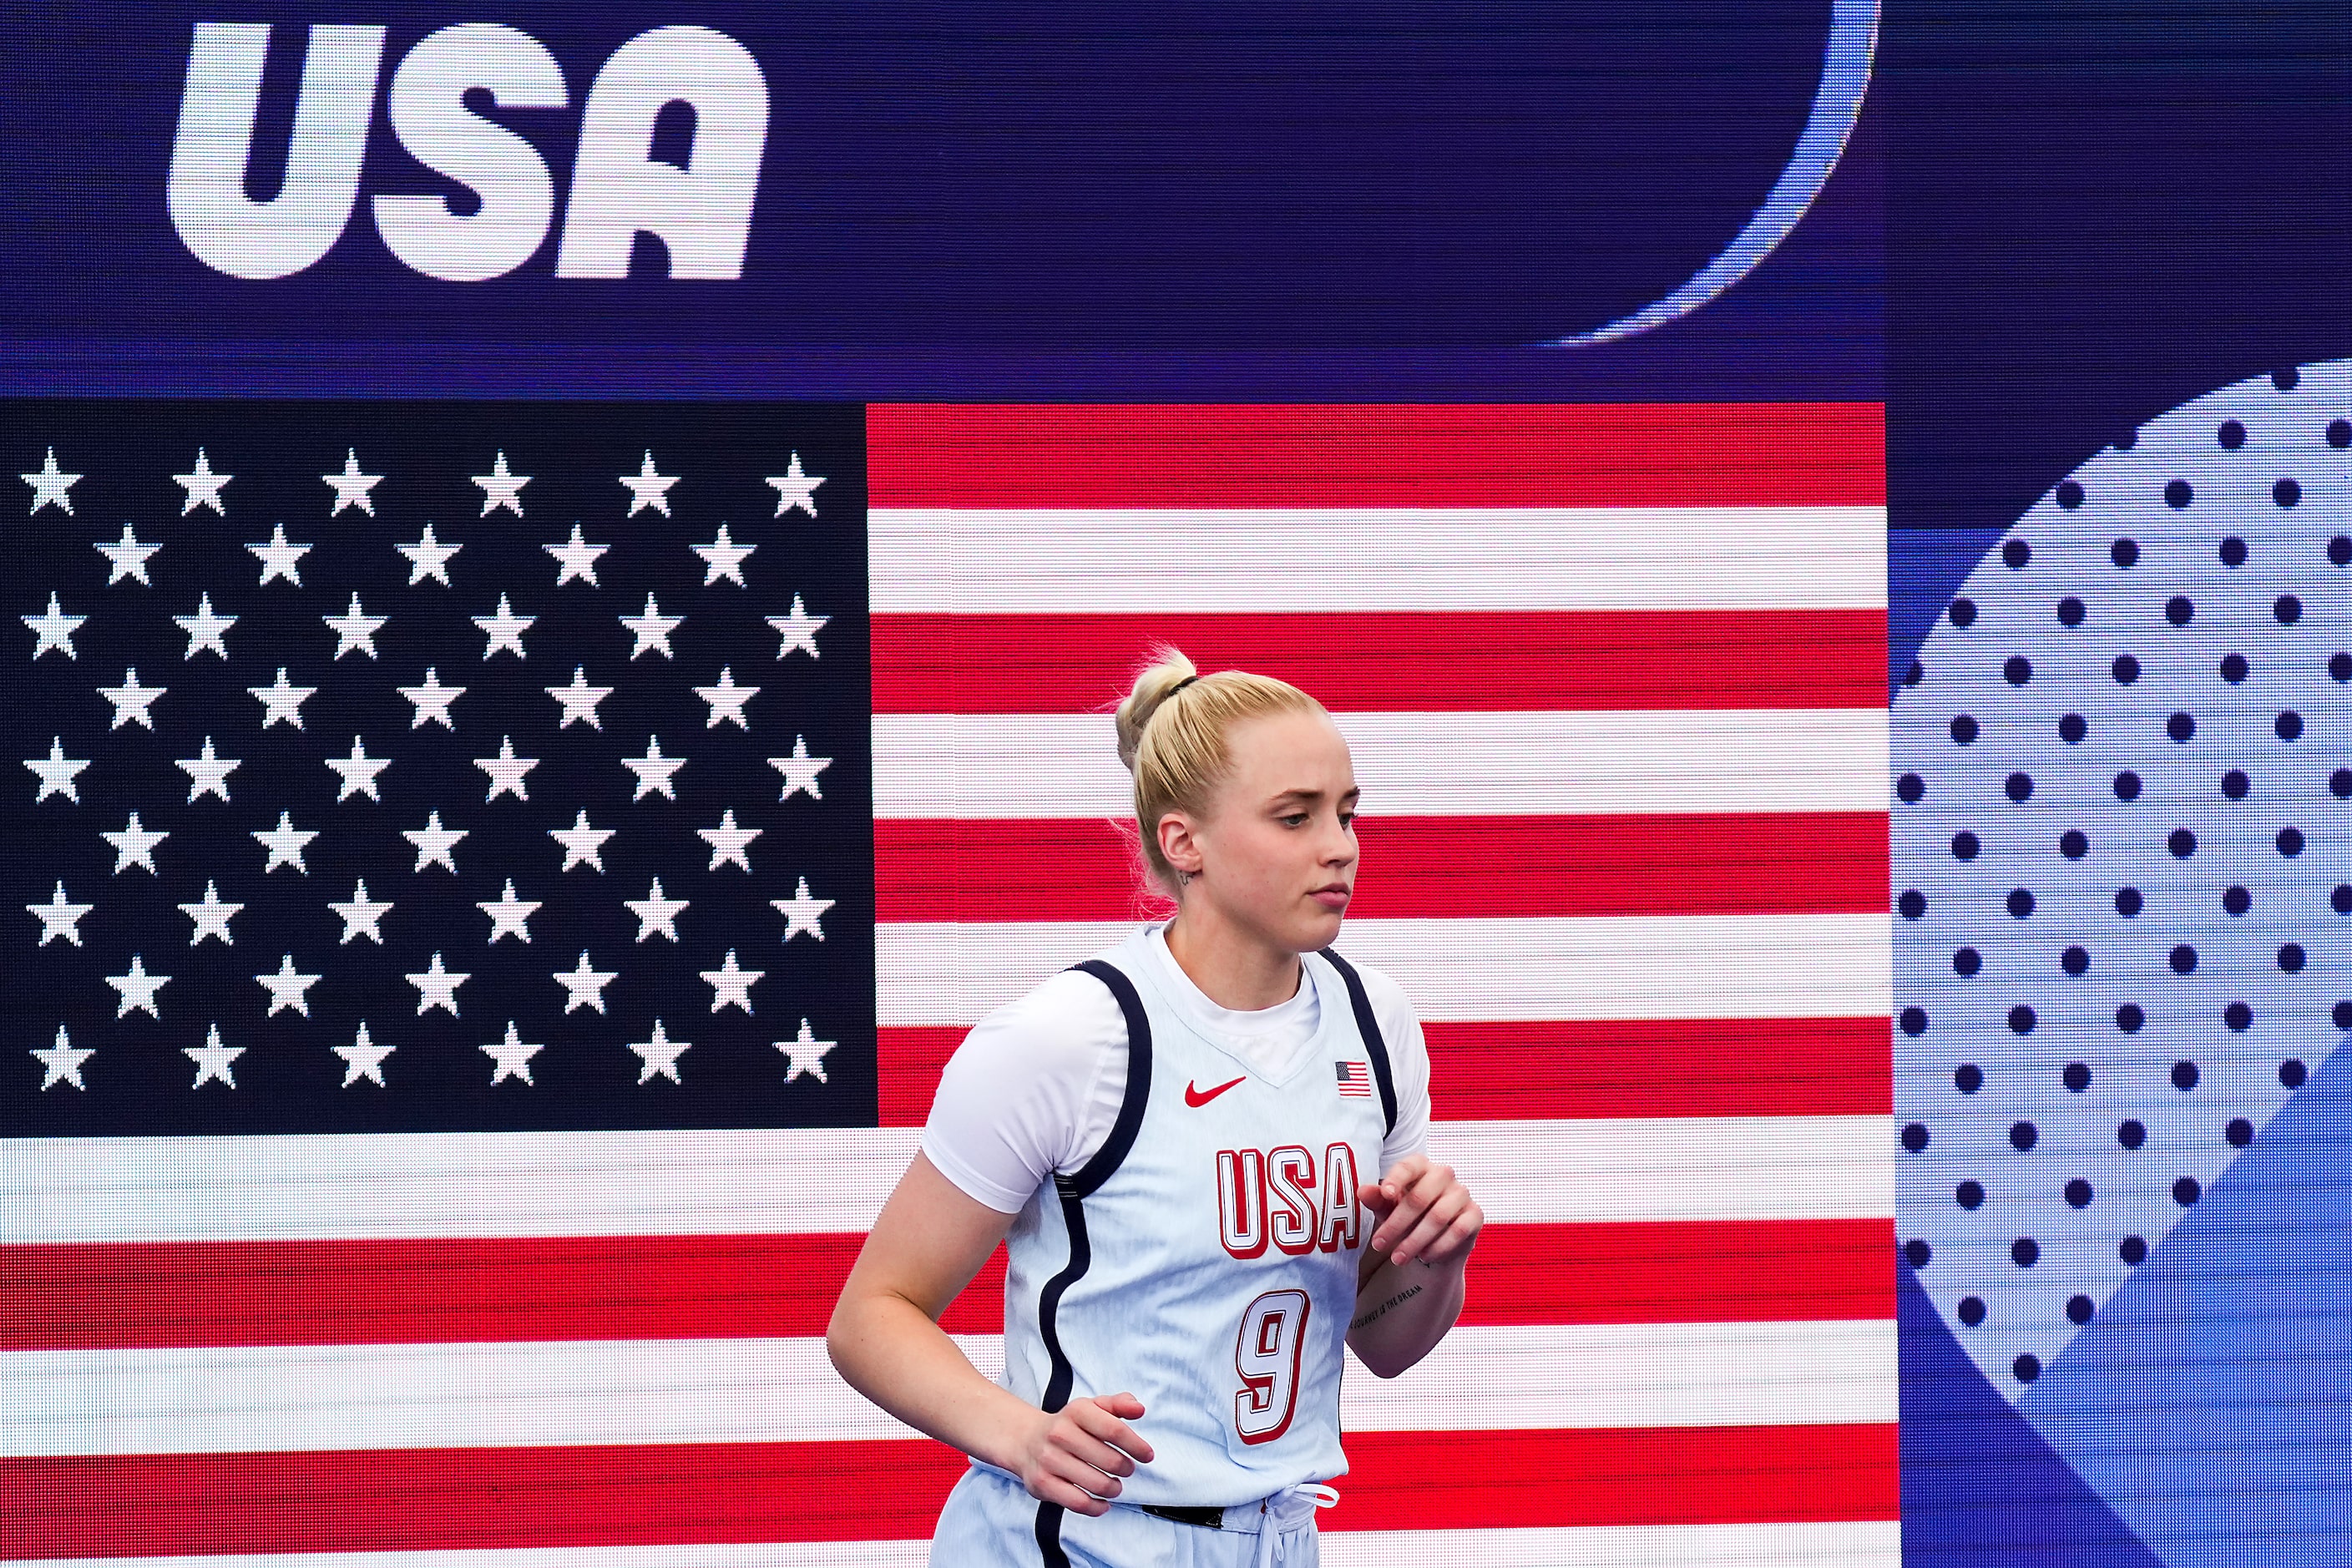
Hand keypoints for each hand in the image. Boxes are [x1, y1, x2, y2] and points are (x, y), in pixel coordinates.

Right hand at [1013, 1392, 1154, 1514]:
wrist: (1026, 1440)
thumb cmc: (1068, 1426)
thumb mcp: (1092, 1408)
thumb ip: (1118, 1404)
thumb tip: (1139, 1409)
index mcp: (1076, 1411)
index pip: (1114, 1430)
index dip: (1136, 1445)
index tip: (1147, 1455)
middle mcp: (1060, 1434)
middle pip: (1110, 1460)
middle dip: (1126, 1468)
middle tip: (1127, 1469)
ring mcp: (1050, 1460)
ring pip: (1097, 1483)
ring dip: (1114, 1488)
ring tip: (1115, 1485)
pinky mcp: (1043, 1484)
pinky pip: (1078, 1503)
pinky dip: (1097, 1507)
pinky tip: (1103, 1502)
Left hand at [1360, 1154, 1481, 1266]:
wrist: (1435, 1241)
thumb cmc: (1408, 1217)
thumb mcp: (1389, 1208)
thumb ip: (1377, 1199)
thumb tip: (1362, 1191)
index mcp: (1420, 1166)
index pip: (1408, 1166)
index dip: (1396, 1179)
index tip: (1386, 1194)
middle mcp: (1444, 1174)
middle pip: (1420, 1197)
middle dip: (1397, 1224)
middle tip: (1378, 1245)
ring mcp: (1462, 1193)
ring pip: (1438, 1217)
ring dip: (1415, 1241)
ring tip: (1398, 1258)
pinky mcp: (1475, 1214)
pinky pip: (1458, 1230)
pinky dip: (1439, 1247)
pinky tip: (1424, 1256)